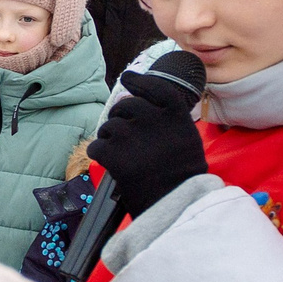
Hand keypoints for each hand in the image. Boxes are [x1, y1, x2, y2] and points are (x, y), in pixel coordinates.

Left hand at [85, 69, 208, 216]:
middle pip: (126, 106)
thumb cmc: (182, 175)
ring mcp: (131, 135)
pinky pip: (96, 146)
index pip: (155, 87)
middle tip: (126, 135)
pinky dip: (101, 155)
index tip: (128, 78)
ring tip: (125, 156)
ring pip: (109, 126)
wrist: (175, 204)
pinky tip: (114, 165)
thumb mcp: (186, 139)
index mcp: (175, 115)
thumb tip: (131, 99)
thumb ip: (164, 119)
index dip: (140, 81)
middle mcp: (153, 119)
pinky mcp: (113, 153)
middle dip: (121, 117)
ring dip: (110, 138)